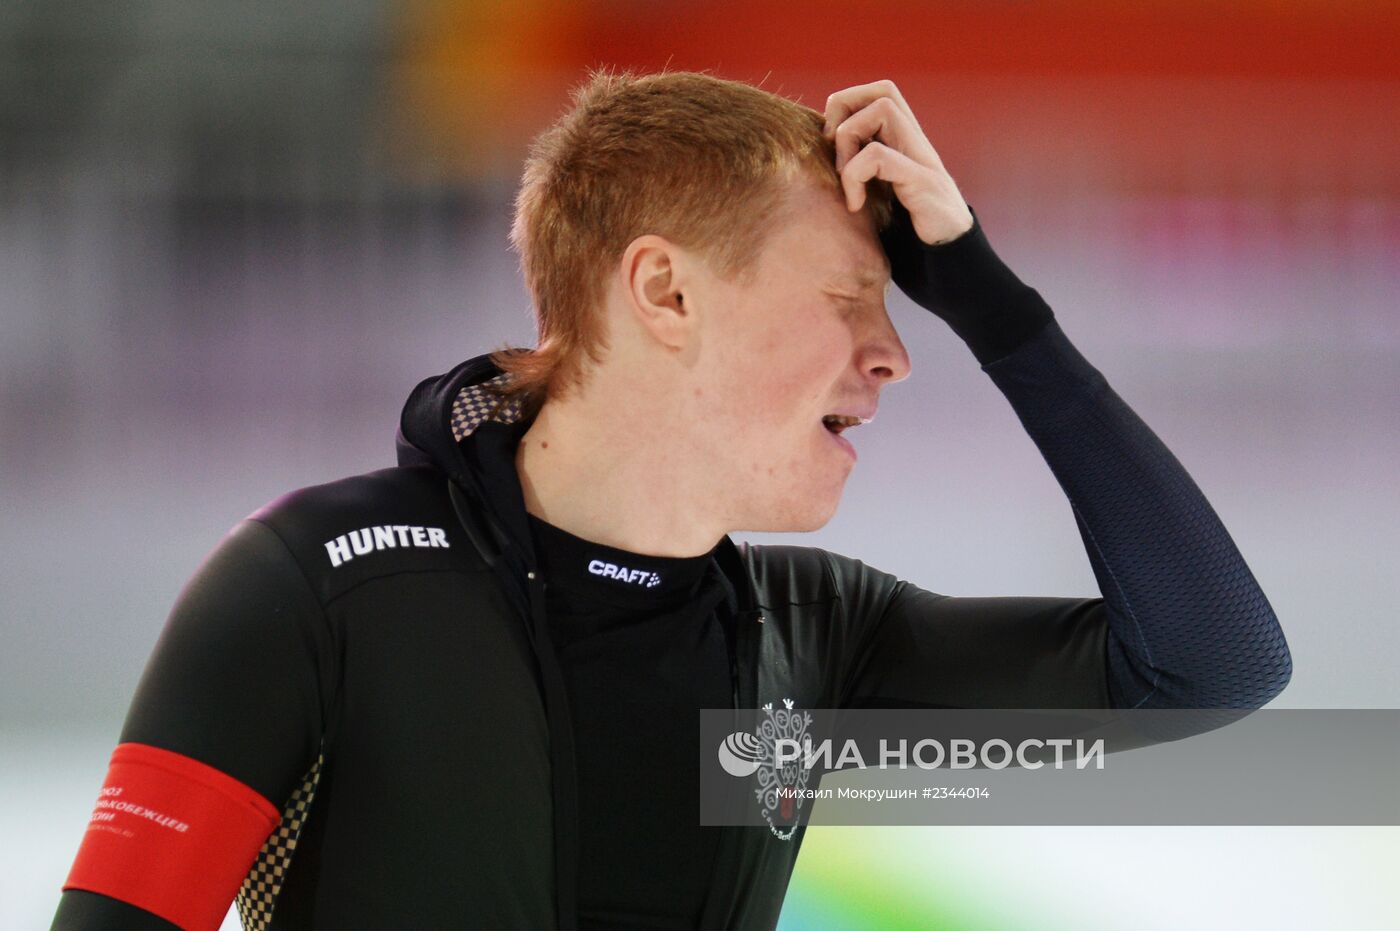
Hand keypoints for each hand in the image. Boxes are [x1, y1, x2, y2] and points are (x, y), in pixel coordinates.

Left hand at [822, 79, 973, 245]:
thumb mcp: (879, 198)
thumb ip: (860, 177)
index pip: (878, 94)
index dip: (846, 106)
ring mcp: (922, 160)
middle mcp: (915, 145)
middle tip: (835, 153)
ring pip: (882, 110)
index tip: (832, 146)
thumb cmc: (911, 235)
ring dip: (849, 141)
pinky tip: (856, 205)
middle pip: (883, 90)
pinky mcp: (923, 183)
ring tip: (846, 181)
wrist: (953, 263)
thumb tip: (819, 169)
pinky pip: (879, 157)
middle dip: (844, 110)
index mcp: (904, 145)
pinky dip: (855, 177)